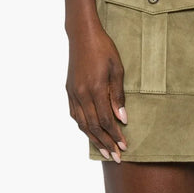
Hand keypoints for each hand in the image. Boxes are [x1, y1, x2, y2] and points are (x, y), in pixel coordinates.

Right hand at [66, 26, 127, 161]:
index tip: (124, 146)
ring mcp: (73, 93)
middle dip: (106, 143)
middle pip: (94, 126)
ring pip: (82, 123)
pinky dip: (84, 127)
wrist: (82, 35)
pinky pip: (75, 115)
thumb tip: (122, 119)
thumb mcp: (117, 69)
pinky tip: (90, 134)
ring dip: (94, 139)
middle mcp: (82, 94)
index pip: (106, 120)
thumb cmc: (103, 49)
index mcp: (95, 88)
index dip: (115, 135)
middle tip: (116, 157)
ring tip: (104, 151)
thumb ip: (118, 95)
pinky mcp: (69, 91)